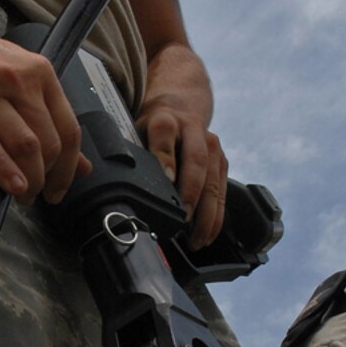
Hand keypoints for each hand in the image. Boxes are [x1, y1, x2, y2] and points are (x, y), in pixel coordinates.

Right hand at [0, 1, 87, 203]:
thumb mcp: (16, 77)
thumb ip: (47, 116)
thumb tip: (79, 163)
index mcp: (38, 73)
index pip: (69, 129)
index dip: (69, 167)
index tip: (60, 186)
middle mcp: (17, 81)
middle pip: (49, 142)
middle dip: (49, 178)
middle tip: (39, 195)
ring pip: (24, 146)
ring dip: (30, 180)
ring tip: (23, 195)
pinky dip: (5, 171)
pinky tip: (11, 186)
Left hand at [138, 92, 228, 248]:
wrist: (181, 107)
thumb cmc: (152, 127)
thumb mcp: (136, 131)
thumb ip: (132, 153)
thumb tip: (123, 187)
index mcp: (165, 119)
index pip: (164, 135)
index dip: (165, 158)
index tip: (167, 180)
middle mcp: (193, 129)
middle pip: (196, 161)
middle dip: (191, 194)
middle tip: (183, 220)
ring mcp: (212, 145)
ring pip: (213, 180)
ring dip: (207, 213)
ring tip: (196, 239)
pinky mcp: (222, 161)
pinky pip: (221, 191)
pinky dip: (216, 215)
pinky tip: (208, 234)